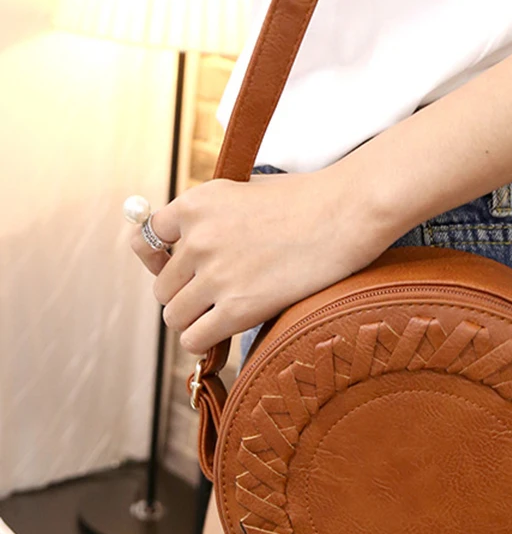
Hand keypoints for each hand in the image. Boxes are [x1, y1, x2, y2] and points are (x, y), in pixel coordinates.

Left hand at [129, 168, 394, 354]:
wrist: (345, 214)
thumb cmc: (307, 202)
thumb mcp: (245, 191)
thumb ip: (212, 216)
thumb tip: (188, 247)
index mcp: (195, 204)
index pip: (145, 241)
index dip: (163, 261)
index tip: (185, 270)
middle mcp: (196, 239)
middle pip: (161, 287)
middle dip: (186, 295)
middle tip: (217, 297)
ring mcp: (215, 275)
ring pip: (174, 317)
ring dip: (195, 321)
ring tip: (222, 317)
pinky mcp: (236, 307)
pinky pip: (193, 340)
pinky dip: (204, 343)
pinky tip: (223, 335)